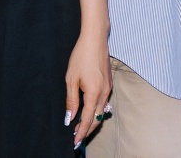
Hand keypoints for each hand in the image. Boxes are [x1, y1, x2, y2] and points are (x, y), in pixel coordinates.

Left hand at [63, 30, 112, 145]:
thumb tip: (70, 117)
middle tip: (77, 137)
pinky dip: (96, 110)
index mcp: (93, 93)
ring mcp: (108, 88)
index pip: (87, 119)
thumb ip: (71, 100)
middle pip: (97, 118)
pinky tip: (88, 110)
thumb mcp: (71, 79)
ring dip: (92, 120)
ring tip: (80, 126)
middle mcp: (104, 93)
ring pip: (101, 110)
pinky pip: (104, 102)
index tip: (75, 141)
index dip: (81, 132)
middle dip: (87, 130)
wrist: (95, 39)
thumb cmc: (81, 56)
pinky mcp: (109, 83)